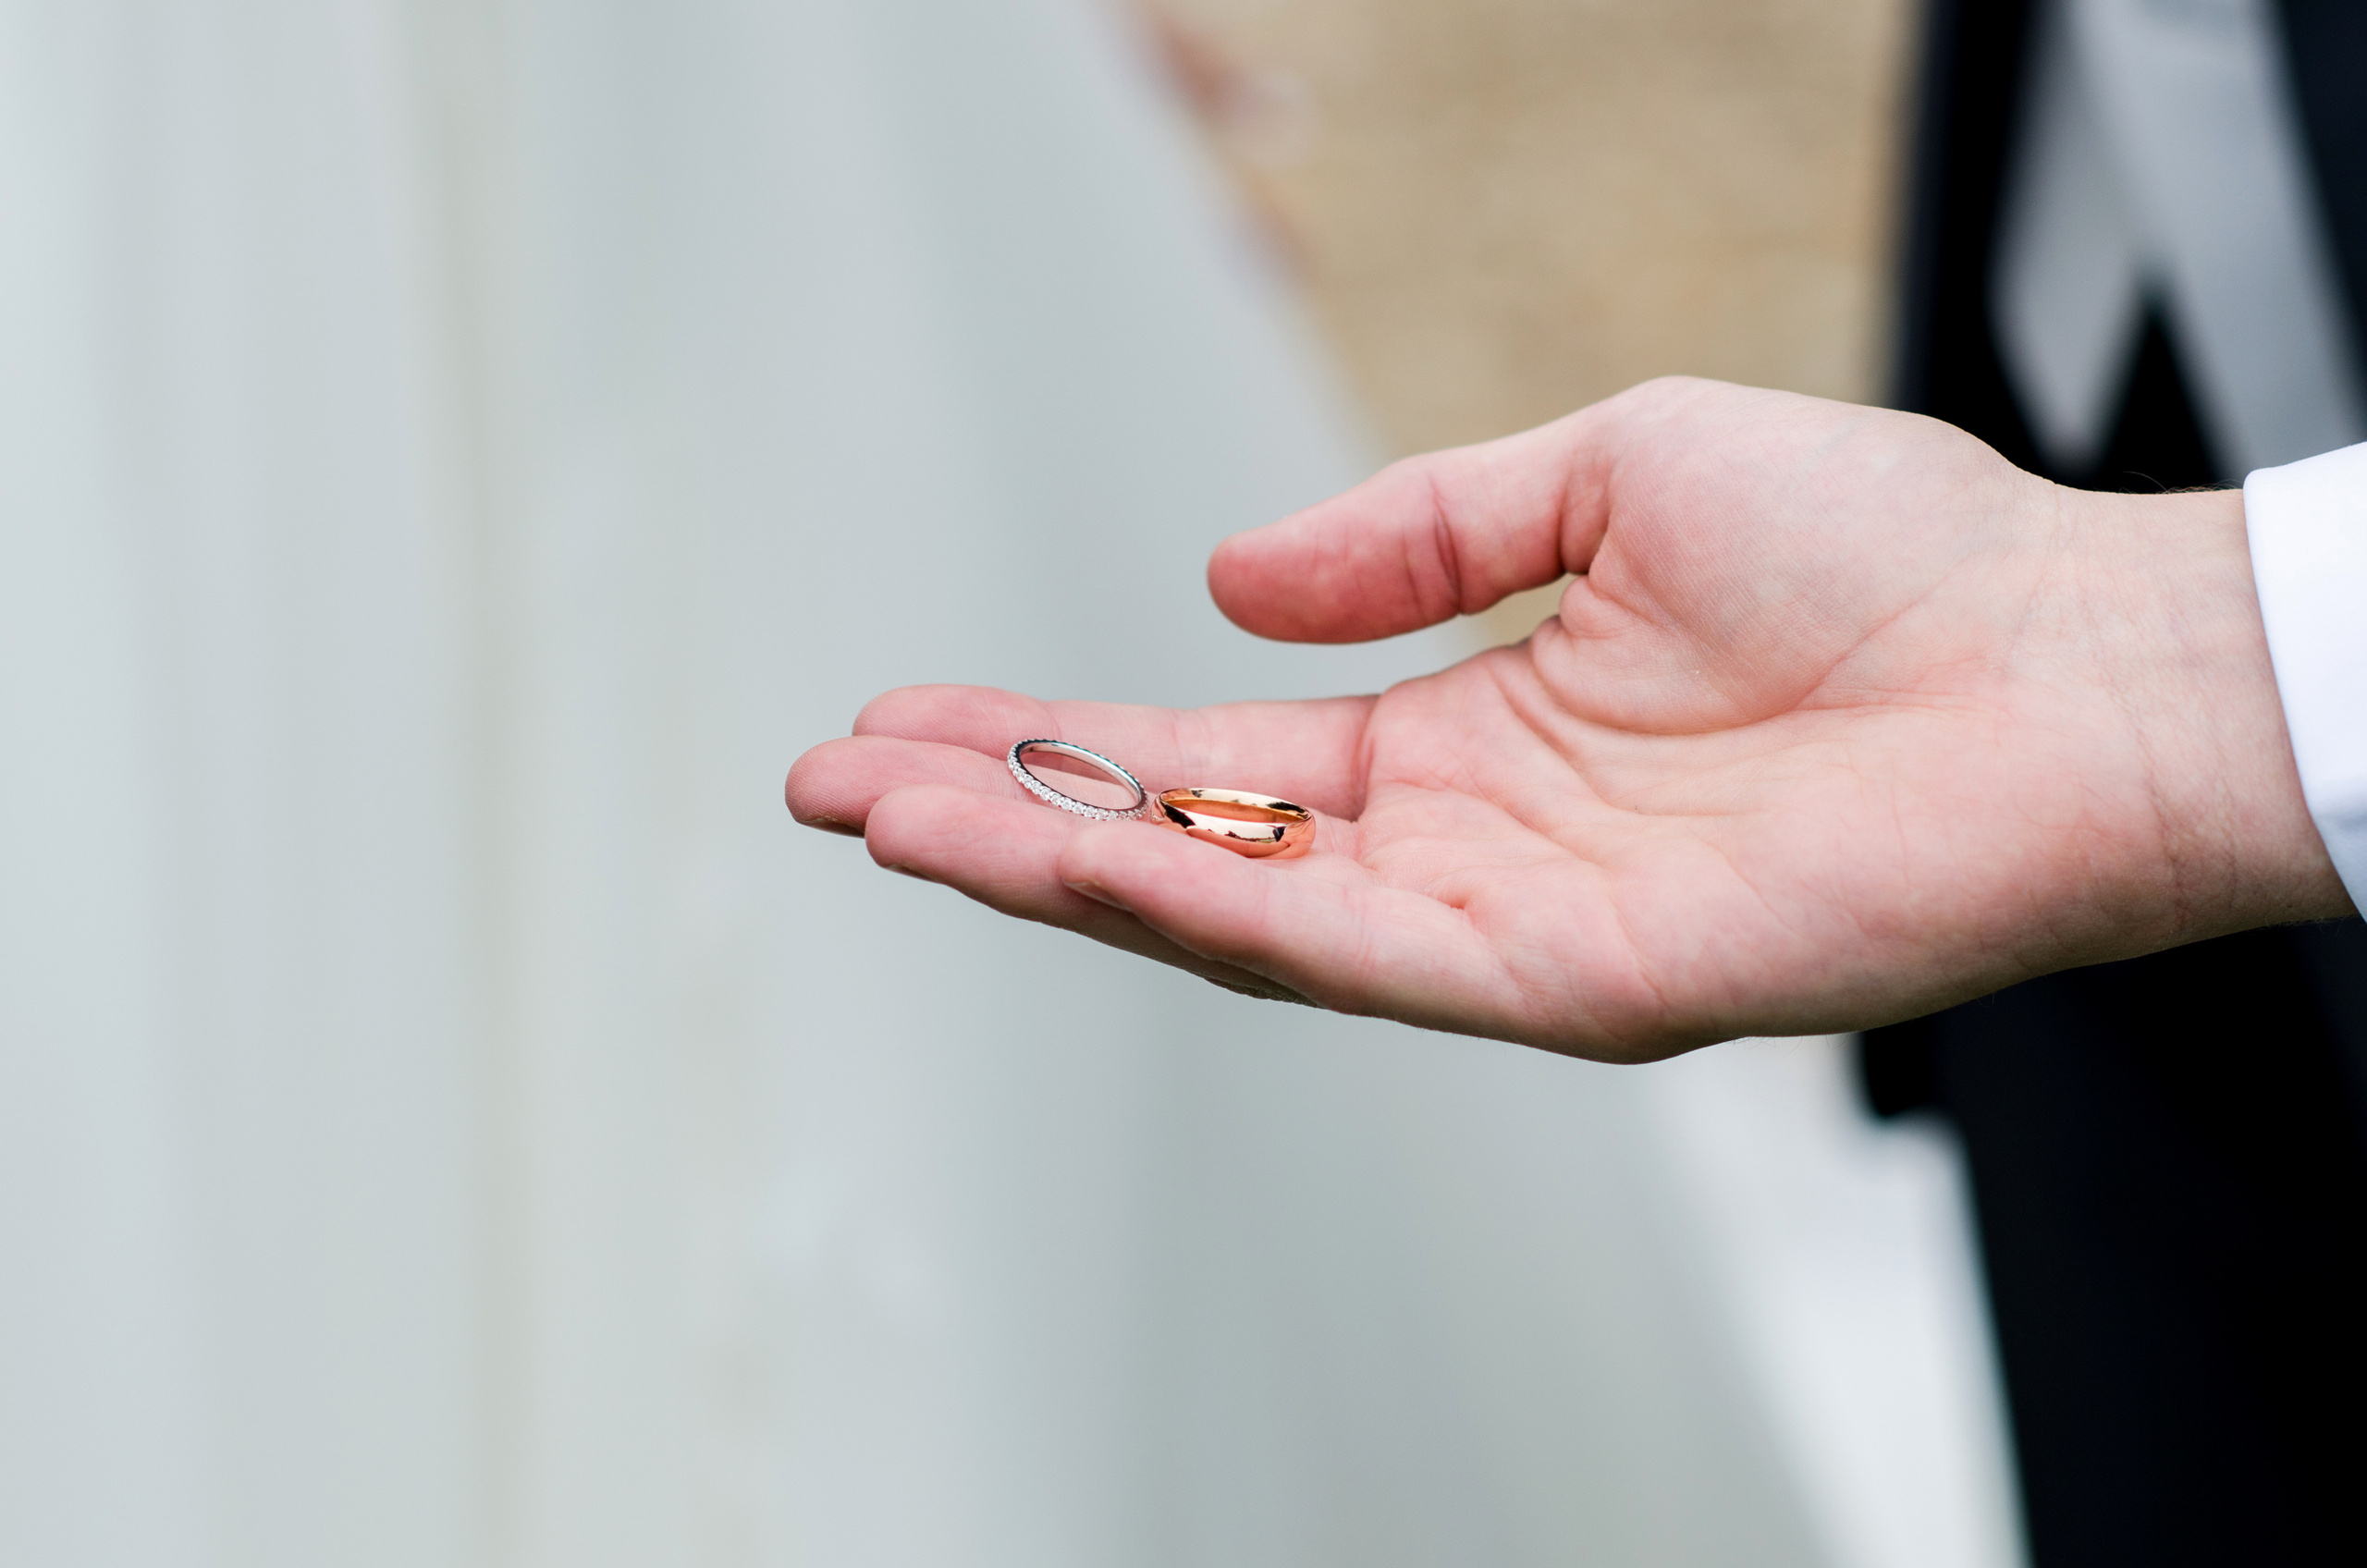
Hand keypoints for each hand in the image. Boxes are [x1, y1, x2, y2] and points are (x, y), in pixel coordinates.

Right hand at [786, 378, 2343, 1059]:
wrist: (2068, 655)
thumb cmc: (1879, 550)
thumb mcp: (1609, 472)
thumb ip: (1413, 531)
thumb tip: (1224, 575)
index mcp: (1453, 737)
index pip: (1201, 748)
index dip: (1047, 739)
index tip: (904, 716)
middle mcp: (1452, 849)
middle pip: (1178, 846)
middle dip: (996, 821)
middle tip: (826, 785)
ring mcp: (1502, 930)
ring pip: (1234, 917)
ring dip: (1058, 871)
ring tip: (896, 820)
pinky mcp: (1572, 985)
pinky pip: (1361, 958)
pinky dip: (1214, 911)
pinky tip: (1086, 866)